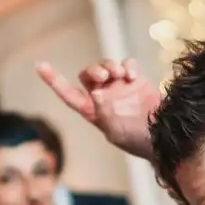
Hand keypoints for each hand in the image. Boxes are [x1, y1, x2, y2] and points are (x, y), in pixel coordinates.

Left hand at [37, 58, 160, 159]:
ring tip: (119, 75)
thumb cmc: (137, 139)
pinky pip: (128, 65)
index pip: (68, 93)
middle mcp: (104, 97)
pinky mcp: (137, 81)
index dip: (54, 80)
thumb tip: (97, 92)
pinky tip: (132, 76)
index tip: (40, 65)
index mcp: (92, 111)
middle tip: (104, 76)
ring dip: (110, 66)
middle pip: (89, 74)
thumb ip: (104, 111)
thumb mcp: (115, 130)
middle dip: (94, 71)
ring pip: (107, 66)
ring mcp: (121, 87)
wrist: (164, 135)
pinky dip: (129, 66)